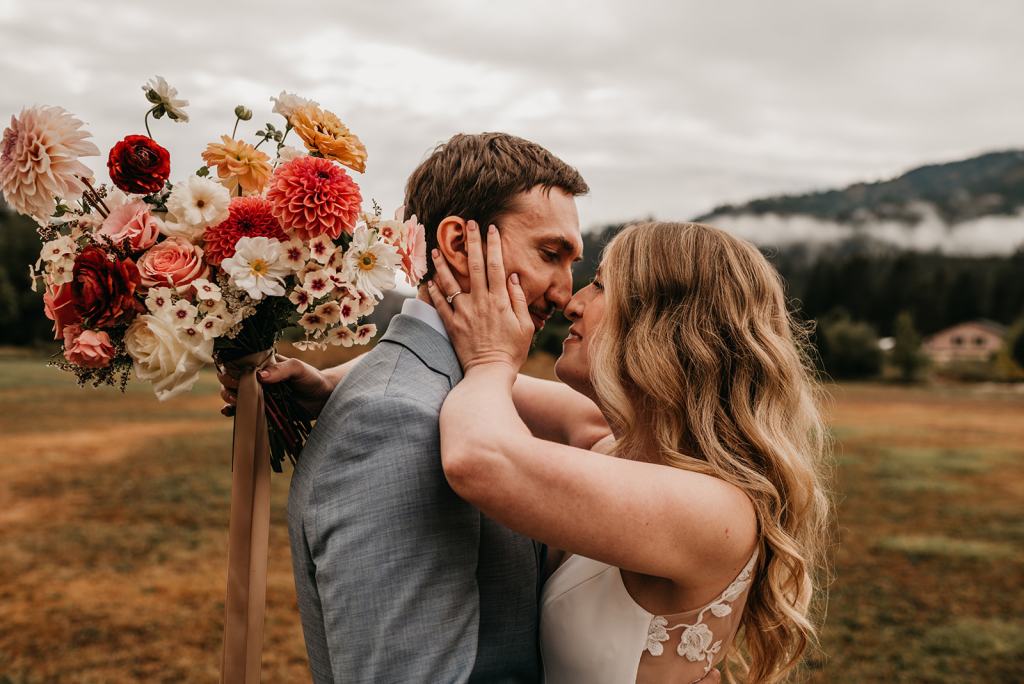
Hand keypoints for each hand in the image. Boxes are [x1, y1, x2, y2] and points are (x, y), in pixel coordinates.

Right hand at [218, 354, 333, 418]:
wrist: (323, 399)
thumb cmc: (312, 378)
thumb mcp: (298, 369)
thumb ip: (281, 369)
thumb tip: (259, 376)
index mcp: (264, 364)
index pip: (240, 363)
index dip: (231, 367)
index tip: (234, 376)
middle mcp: (258, 378)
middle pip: (232, 378)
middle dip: (228, 383)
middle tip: (236, 389)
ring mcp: (259, 394)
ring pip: (234, 393)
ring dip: (229, 397)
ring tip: (236, 401)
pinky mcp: (262, 410)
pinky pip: (243, 410)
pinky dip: (232, 411)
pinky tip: (229, 412)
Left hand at [427, 221, 533, 374]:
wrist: (490, 373)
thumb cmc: (512, 351)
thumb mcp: (525, 325)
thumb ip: (518, 299)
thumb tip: (512, 277)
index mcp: (500, 300)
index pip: (496, 265)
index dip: (493, 245)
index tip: (491, 228)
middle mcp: (480, 302)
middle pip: (474, 266)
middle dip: (471, 242)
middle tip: (467, 223)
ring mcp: (463, 312)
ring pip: (451, 282)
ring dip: (443, 263)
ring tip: (436, 249)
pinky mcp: (451, 324)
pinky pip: (439, 303)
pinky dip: (433, 290)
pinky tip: (428, 279)